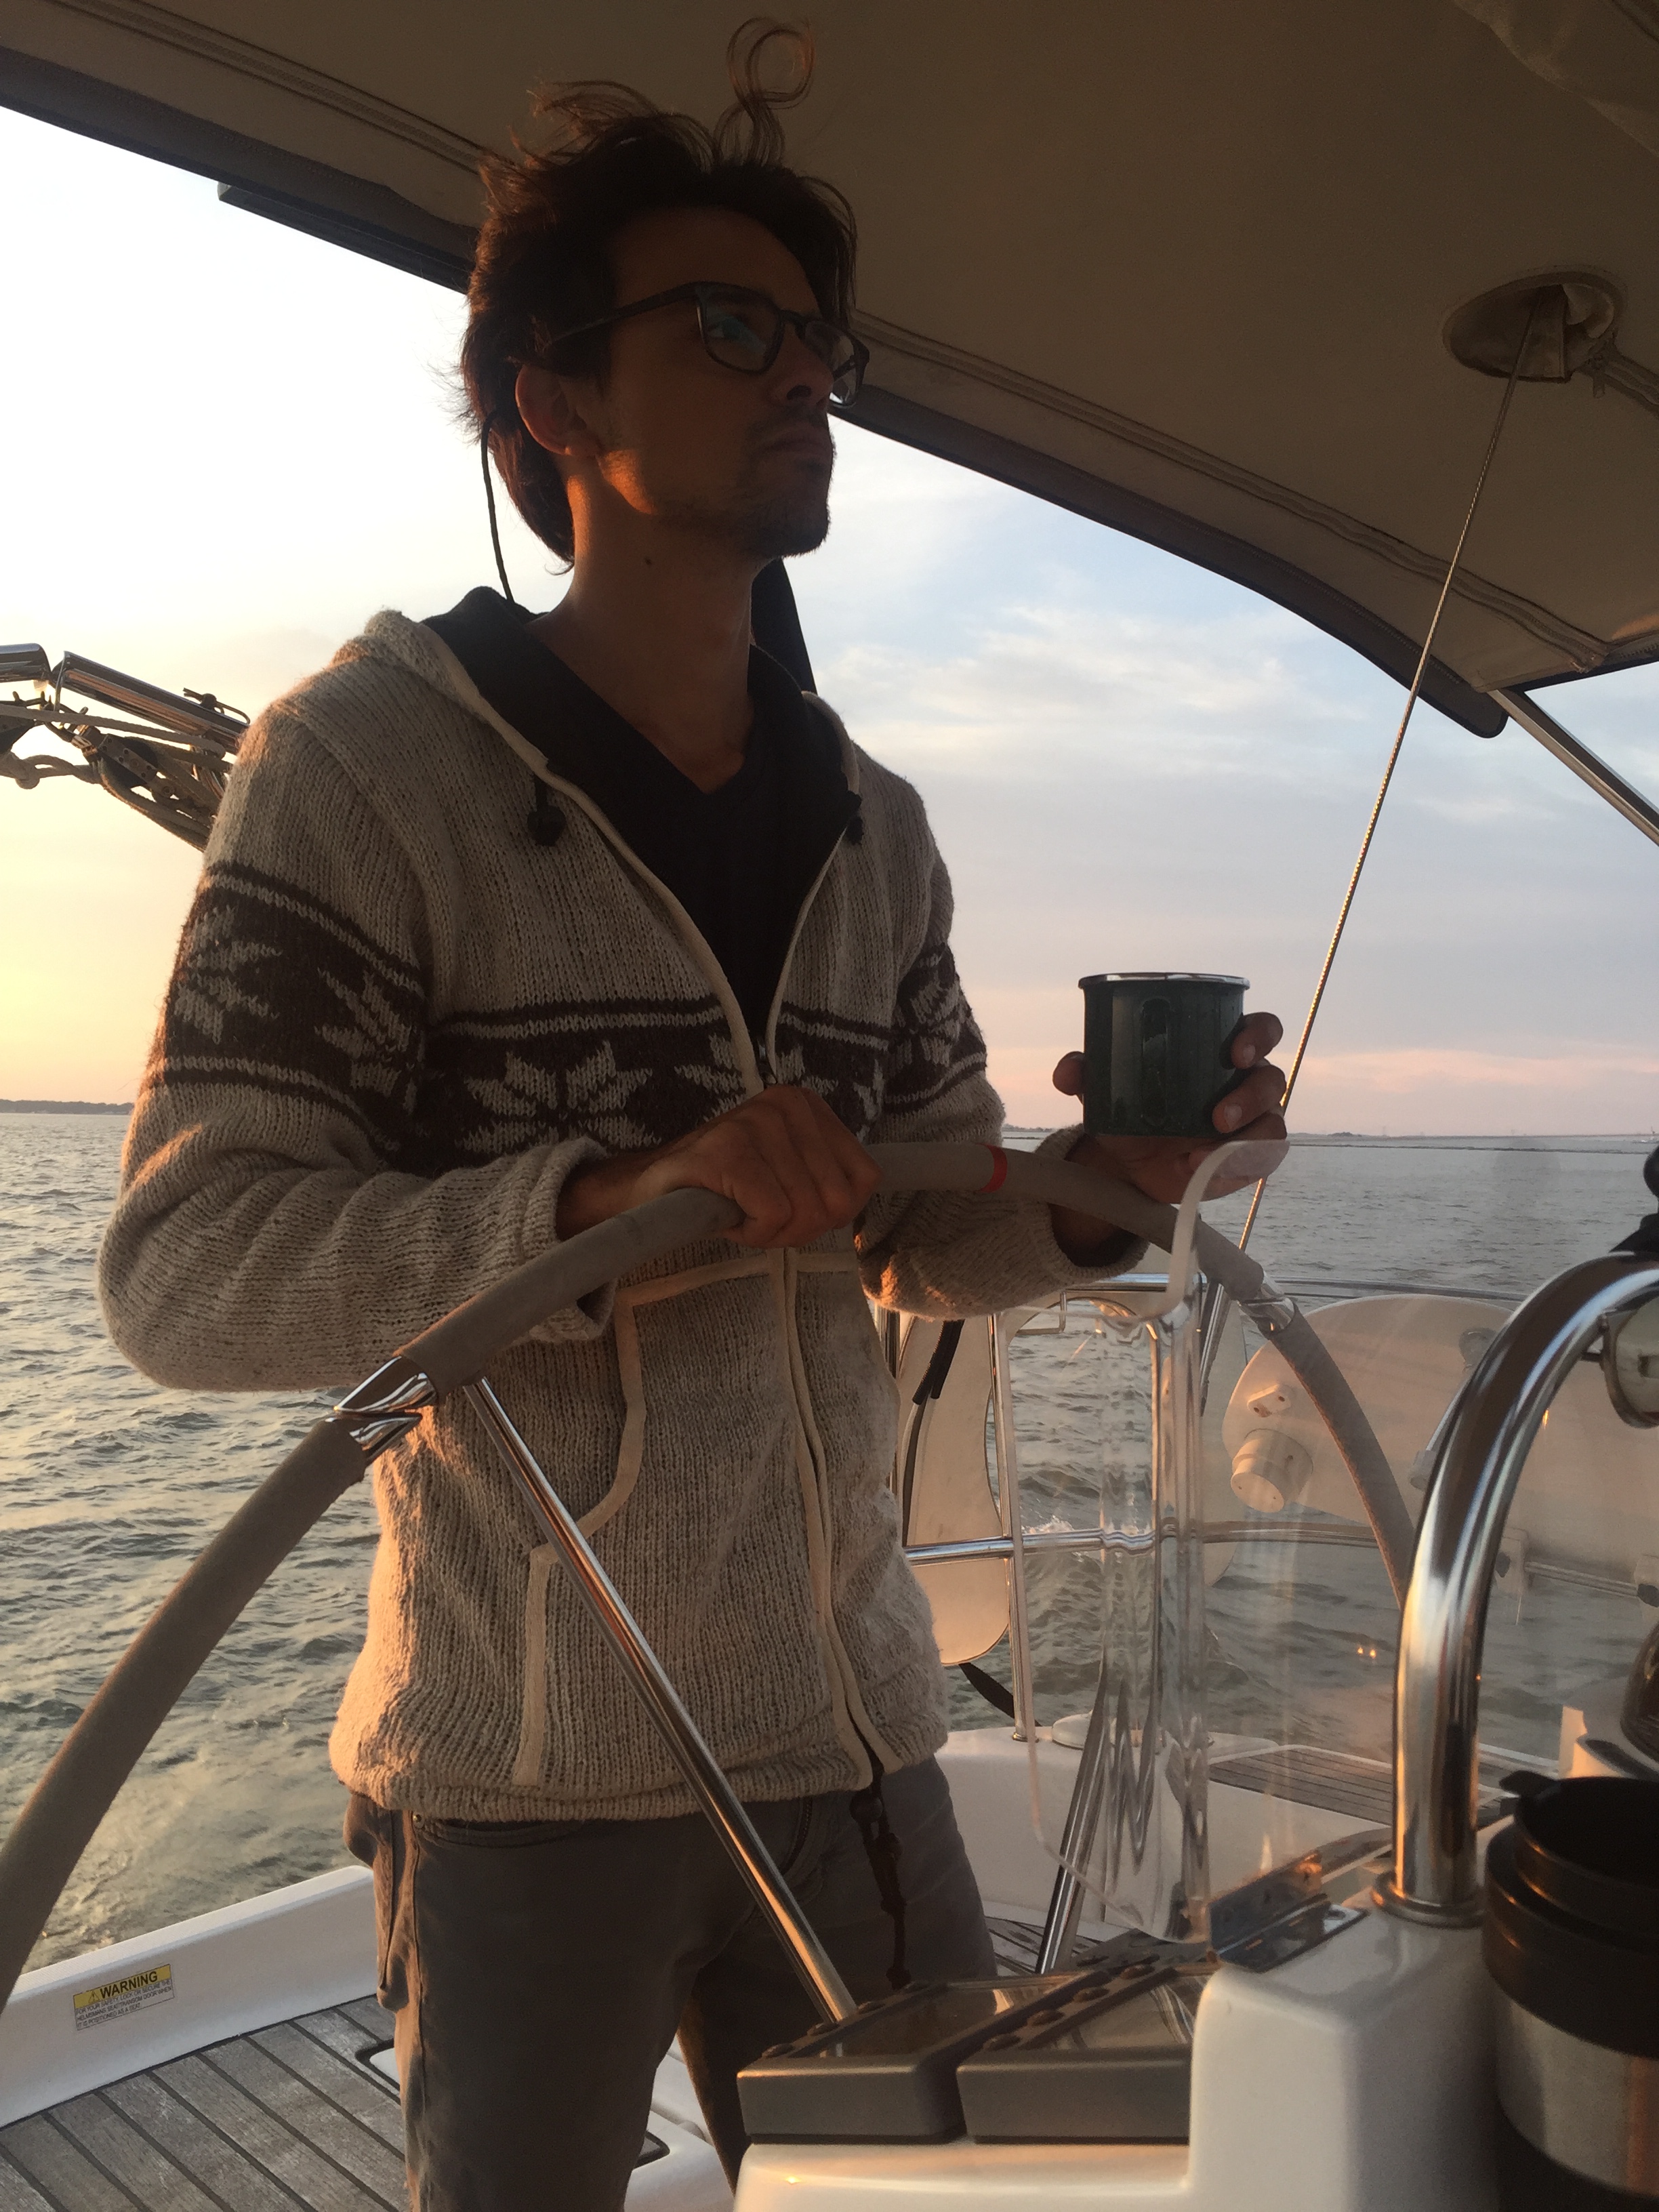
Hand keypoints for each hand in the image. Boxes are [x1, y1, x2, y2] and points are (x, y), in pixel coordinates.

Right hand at [556, 1086, 882, 1248]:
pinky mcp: (728, 1151)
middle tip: (758, 1213)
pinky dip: (751, 1230)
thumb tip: (858, 1202)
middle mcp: (786, 1104)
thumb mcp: (792, 1175)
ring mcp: (755, 1123)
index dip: (828, 1212)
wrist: (651, 1190)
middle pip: (837, 1202)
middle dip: (799, 1226)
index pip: (864, 1180)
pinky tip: (726, 1212)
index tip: (786, 1204)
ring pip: (806, 1212)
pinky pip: (772, 1215)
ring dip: (771, 1230)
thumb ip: (832, 1182)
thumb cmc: (729, 1189)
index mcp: (807, 1105)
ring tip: (739, 1209)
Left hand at [1047, 1011, 1287, 1254]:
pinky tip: (1196, 1171)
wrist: (1130, 1160)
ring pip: (1271, 1123)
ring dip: (1244, 1138)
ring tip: (1200, 1154)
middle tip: (1217, 1114)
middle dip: (1252, 1094)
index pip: (1261, 1029)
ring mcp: (1253, 1122)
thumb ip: (1086, 1073)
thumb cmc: (1131, 1106)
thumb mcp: (1106, 1088)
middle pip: (1272, 1078)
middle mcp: (1246, 1082)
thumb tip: (1068, 1071)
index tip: (1235, 1050)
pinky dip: (1230, 1170)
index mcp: (1222, 1049)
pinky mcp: (1247, 1160)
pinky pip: (1257, 1162)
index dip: (1258, 1035)